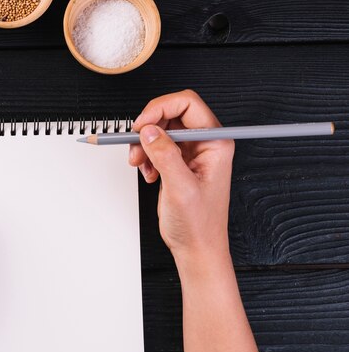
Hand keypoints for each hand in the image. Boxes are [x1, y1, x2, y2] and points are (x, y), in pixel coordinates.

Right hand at [128, 90, 233, 266]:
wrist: (196, 247)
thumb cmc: (199, 224)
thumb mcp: (181, 189)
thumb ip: (165, 156)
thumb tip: (150, 131)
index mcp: (215, 143)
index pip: (187, 104)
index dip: (160, 108)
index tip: (143, 125)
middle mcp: (204, 144)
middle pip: (171, 114)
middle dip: (149, 128)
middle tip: (136, 145)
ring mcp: (191, 153)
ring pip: (160, 130)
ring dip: (144, 144)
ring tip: (141, 164)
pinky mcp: (178, 162)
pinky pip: (156, 146)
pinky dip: (145, 156)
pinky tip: (148, 173)